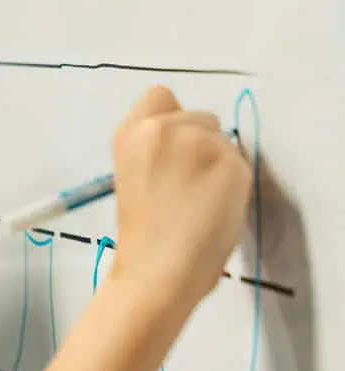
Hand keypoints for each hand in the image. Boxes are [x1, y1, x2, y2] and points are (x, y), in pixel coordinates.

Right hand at [111, 86, 252, 303]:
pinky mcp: (233, 164)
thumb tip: (189, 150)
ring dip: (217, 162)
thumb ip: (157, 154)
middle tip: (185, 188)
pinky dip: (232, 185)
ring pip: (222, 138)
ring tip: (200, 202)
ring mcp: (202, 143)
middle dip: (197, 143)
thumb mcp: (134, 179)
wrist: (158, 272)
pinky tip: (215, 210)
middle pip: (198, 116)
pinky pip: (240, 164)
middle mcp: (165, 127)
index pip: (160, 97)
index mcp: (131, 135)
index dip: (169, 123)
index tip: (167, 155)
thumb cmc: (138, 239)